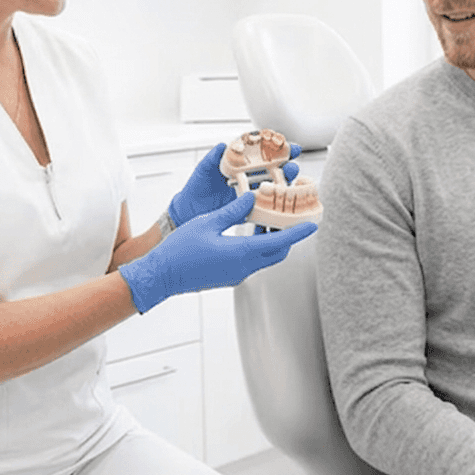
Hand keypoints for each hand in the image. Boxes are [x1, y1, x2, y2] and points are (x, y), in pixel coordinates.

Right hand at [120, 192, 316, 312]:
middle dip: (288, 235)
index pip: (279, 242)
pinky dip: (258, 245)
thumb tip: (251, 198)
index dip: (298, 232)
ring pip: (265, 256)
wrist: (162, 276)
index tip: (313, 224)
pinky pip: (252, 260)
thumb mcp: (208, 223)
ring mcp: (237, 274)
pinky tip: (251, 229)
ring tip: (271, 217)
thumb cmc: (180, 250)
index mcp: (241, 253)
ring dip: (272, 239)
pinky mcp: (229, 275)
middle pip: (276, 252)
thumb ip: (233, 211)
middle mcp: (243, 267)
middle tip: (292, 215)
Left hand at [167, 141, 302, 226]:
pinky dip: (273, 210)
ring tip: (290, 188)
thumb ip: (212, 158)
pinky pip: (264, 211)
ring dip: (284, 189)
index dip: (278, 149)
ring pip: (273, 190)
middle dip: (287, 168)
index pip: (264, 154)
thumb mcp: (203, 170)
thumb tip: (221, 145)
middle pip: (275, 172)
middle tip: (293, 167)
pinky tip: (280, 210)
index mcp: (241, 165)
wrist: (189, 211)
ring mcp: (250, 195)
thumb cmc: (197, 187)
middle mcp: (250, 179)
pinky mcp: (248, 211)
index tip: (289, 146)